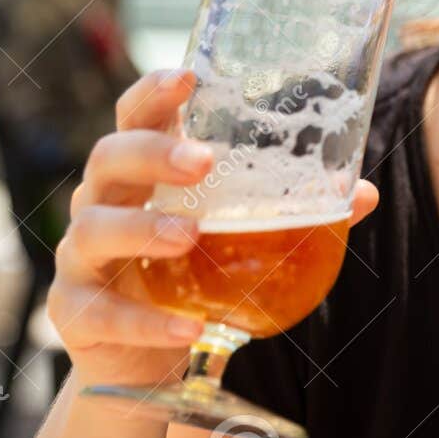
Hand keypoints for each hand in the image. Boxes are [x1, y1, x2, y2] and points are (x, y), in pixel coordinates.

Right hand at [48, 69, 379, 388]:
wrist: (144, 359)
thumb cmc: (192, 274)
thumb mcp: (237, 236)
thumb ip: (293, 211)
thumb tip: (363, 192)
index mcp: (143, 173)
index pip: (136, 117)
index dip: (154, 93)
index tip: (188, 78)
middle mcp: (102, 204)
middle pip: (109, 159)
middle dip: (153, 154)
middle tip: (203, 162)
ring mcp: (81, 258)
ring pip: (94, 230)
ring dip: (141, 228)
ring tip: (187, 236)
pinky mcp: (75, 312)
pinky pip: (101, 312)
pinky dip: (146, 322)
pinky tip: (189, 328)